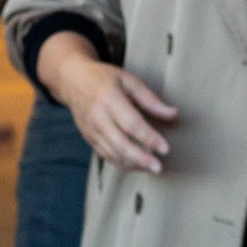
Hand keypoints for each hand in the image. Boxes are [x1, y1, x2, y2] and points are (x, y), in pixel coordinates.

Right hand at [40, 39, 176, 173]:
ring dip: (133, 163)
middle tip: (158, 167)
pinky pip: (105, 154)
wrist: (73, 80)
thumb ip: (150, 100)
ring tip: (151, 168)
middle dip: (141, 158)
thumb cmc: (104, 78)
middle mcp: (98, 116)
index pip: (132, 123)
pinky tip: (136, 164)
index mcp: (109, 98)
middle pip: (120, 143)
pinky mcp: (88, 137)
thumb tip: (173, 114)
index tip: (165, 148)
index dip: (149, 138)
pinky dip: (121, 162)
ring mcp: (91, 129)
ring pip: (112, 152)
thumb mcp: (129, 81)